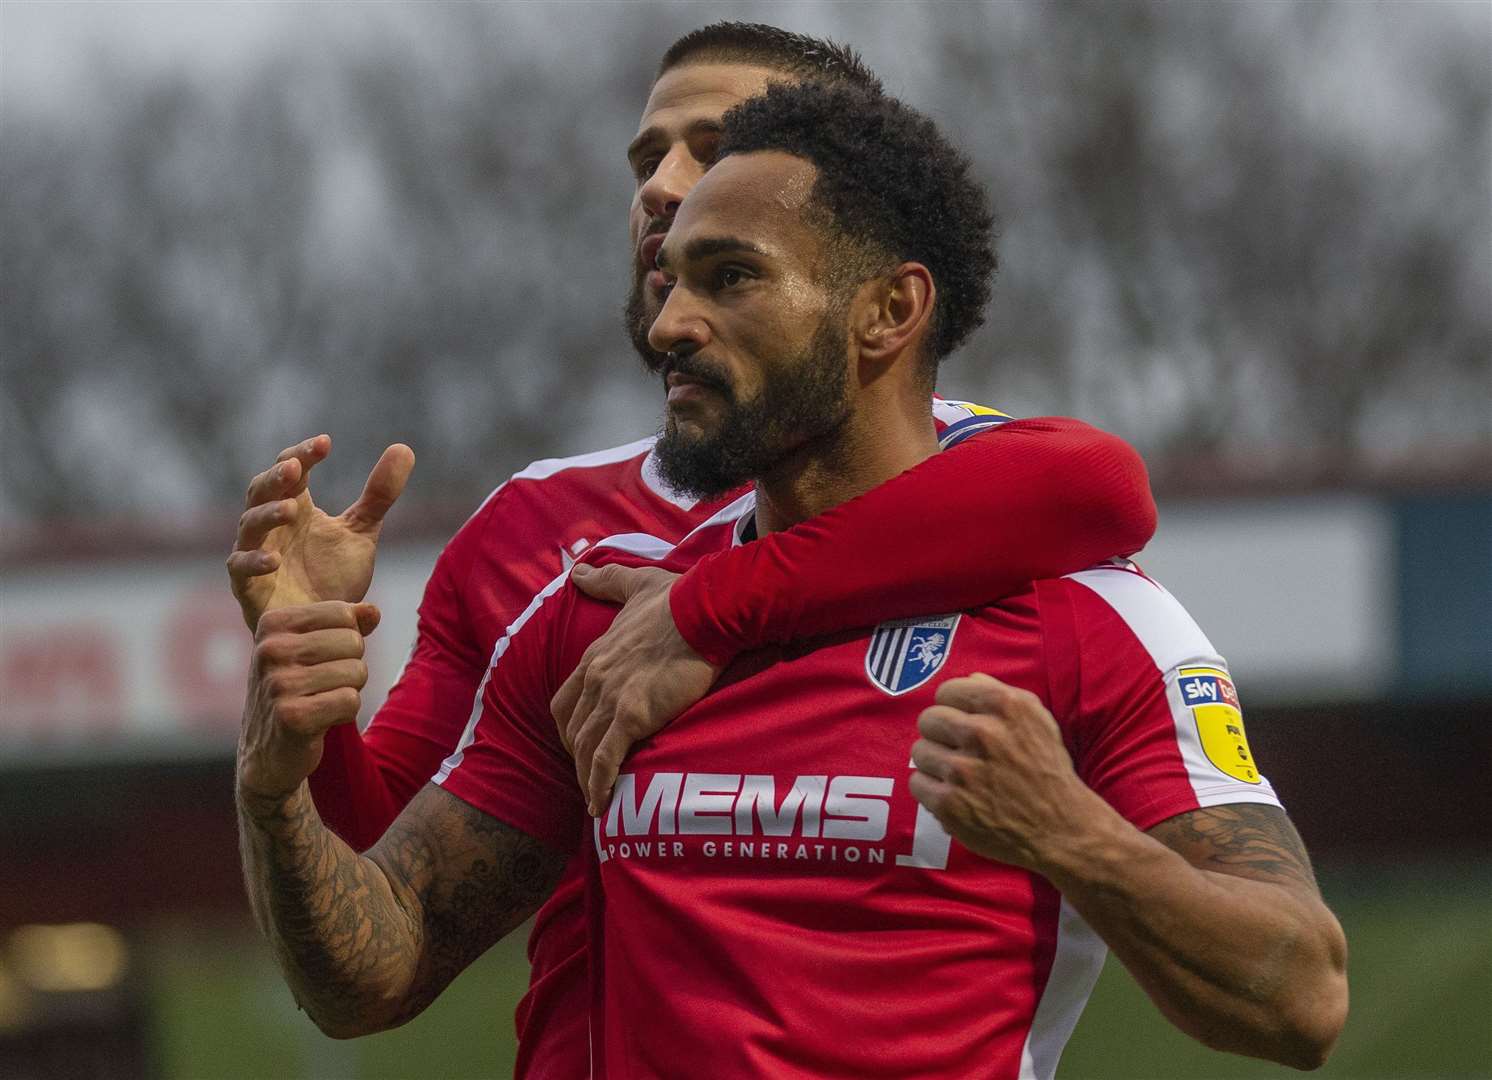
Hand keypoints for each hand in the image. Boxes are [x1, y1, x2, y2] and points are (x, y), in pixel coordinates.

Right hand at [227, 435, 414, 631]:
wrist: (324, 629)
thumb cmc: (334, 577)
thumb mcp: (362, 531)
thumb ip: (379, 494)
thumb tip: (404, 448)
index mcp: (296, 506)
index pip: (292, 469)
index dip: (304, 454)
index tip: (326, 443)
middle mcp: (271, 526)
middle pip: (262, 490)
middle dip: (276, 477)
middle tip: (295, 468)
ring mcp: (256, 553)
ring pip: (249, 525)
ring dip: (267, 515)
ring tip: (292, 510)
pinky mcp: (247, 586)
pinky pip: (240, 568)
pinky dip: (254, 561)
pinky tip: (275, 560)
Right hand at [237, 600, 379, 808]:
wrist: (267, 752)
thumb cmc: (296, 691)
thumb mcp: (312, 649)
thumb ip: (346, 625)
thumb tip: (373, 612)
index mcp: (271, 623)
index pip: (343, 613)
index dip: (347, 638)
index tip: (323, 659)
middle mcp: (270, 650)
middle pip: (353, 642)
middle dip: (351, 666)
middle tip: (324, 685)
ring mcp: (278, 684)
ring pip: (357, 672)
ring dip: (349, 691)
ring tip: (321, 702)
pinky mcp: (292, 717)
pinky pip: (351, 701)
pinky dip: (345, 713)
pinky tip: (321, 721)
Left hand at [551, 563, 721, 815]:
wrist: (707, 611)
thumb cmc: (678, 598)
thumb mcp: (634, 584)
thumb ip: (604, 580)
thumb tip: (577, 570)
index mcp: (595, 655)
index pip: (565, 701)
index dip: (570, 726)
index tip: (580, 742)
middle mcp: (595, 679)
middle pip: (572, 730)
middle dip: (577, 756)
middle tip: (589, 776)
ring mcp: (612, 698)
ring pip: (584, 749)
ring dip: (586, 777)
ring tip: (596, 798)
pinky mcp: (634, 715)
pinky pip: (605, 760)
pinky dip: (598, 786)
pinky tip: (600, 805)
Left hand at [908, 673, 1104, 871]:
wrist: (1061, 828)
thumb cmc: (1047, 770)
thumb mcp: (1037, 720)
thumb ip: (1000, 693)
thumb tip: (969, 679)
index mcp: (1004, 706)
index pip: (946, 691)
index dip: (951, 707)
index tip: (959, 721)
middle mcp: (983, 733)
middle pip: (928, 719)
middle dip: (940, 734)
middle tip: (956, 750)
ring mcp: (963, 770)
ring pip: (919, 751)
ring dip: (934, 763)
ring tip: (957, 775)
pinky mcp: (950, 803)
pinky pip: (917, 783)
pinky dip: (931, 790)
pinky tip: (953, 794)